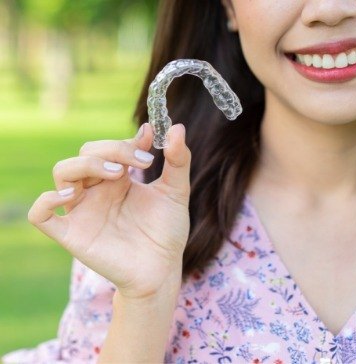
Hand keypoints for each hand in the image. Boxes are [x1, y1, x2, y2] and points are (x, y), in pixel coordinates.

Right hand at [28, 123, 190, 298]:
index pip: (110, 147)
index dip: (127, 141)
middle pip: (86, 153)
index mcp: (119, 179)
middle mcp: (98, 190)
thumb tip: (176, 126)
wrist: (162, 269)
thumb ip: (178, 160)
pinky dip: (46, 201)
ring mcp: (84, 210)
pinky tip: (71, 195)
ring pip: (62, 173)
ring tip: (115, 173)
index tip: (150, 140)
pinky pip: (42, 215)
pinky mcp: (73, 234)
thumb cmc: (167, 231)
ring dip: (85, 165)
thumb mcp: (176, 192)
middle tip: (141, 163)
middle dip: (112, 150)